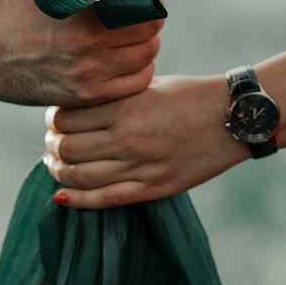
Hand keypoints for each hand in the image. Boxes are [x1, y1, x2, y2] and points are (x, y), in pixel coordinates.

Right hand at [0, 0, 162, 106]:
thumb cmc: (1, 2)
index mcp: (83, 8)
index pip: (144, 0)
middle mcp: (90, 44)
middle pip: (151, 31)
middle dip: (149, 18)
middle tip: (139, 11)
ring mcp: (88, 73)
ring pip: (146, 58)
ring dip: (144, 45)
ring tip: (131, 36)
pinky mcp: (81, 94)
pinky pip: (132, 86)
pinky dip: (136, 71)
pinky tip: (124, 61)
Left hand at [43, 74, 247, 206]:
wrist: (233, 118)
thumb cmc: (190, 95)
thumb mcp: (148, 85)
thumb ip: (113, 97)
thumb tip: (74, 108)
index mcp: (126, 105)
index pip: (66, 117)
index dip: (53, 120)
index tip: (54, 119)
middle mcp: (128, 137)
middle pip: (67, 148)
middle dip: (52, 146)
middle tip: (52, 143)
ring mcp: (140, 166)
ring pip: (79, 176)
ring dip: (58, 172)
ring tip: (56, 165)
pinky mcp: (153, 188)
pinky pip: (104, 199)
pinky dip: (76, 199)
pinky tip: (63, 194)